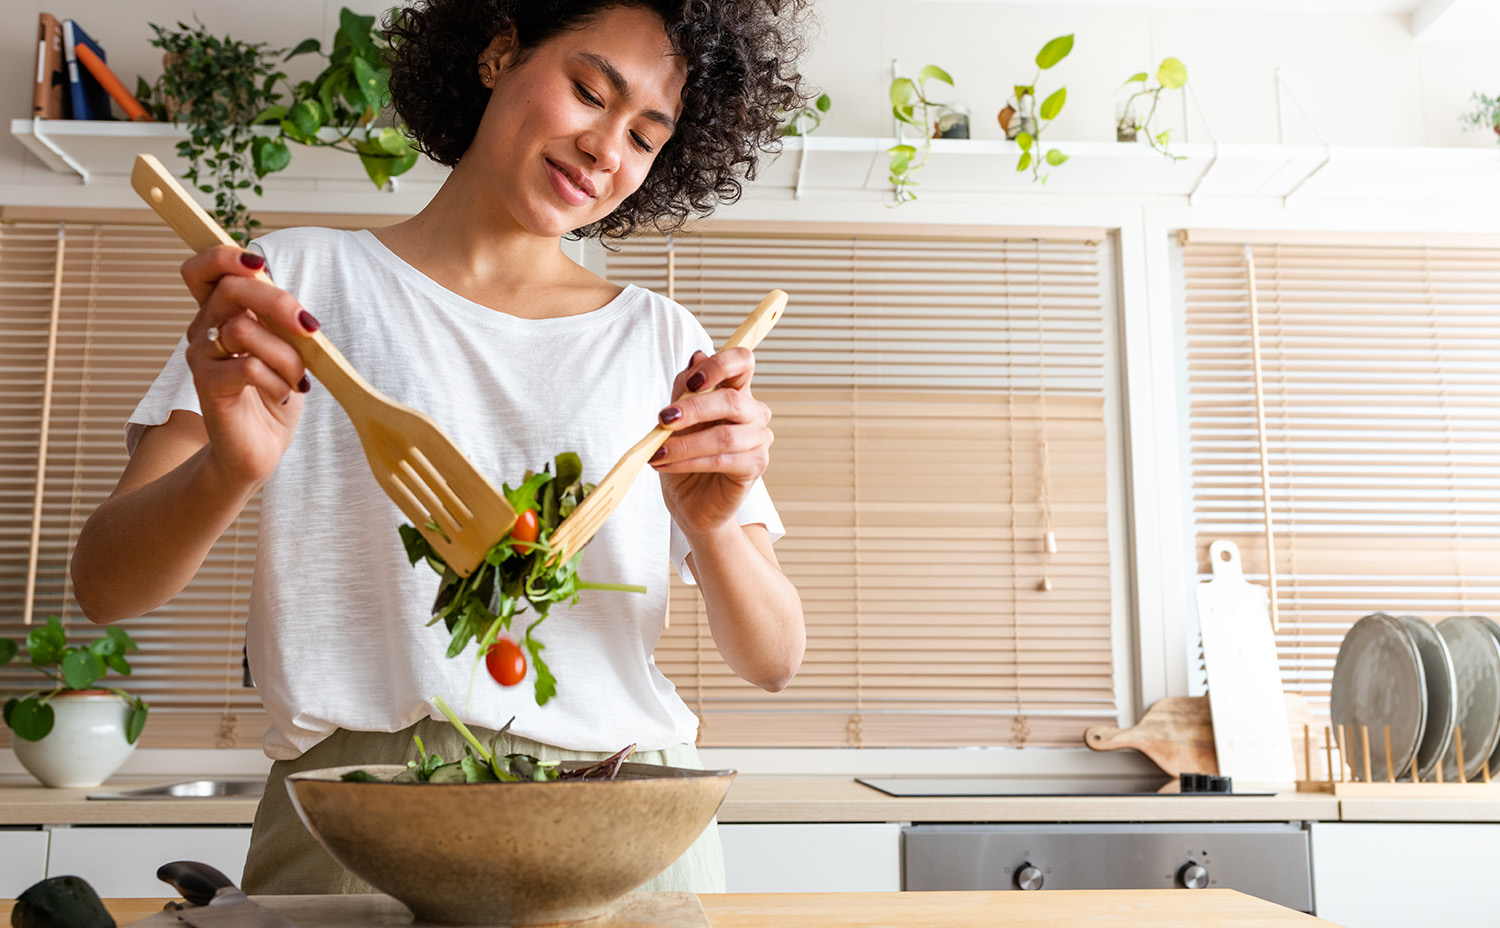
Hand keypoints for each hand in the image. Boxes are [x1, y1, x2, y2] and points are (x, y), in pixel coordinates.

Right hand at [179, 246, 316, 489]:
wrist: (257, 449)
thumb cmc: (274, 394)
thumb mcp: (285, 348)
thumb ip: (280, 320)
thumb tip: (292, 301)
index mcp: (221, 314)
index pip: (203, 269)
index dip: (226, 256)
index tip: (260, 264)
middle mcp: (204, 330)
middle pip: (230, 288)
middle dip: (278, 302)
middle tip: (309, 329)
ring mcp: (202, 357)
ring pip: (244, 328)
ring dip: (286, 354)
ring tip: (296, 379)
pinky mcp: (207, 386)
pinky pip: (248, 367)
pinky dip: (277, 381)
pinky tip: (283, 394)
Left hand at [652, 348, 772, 537]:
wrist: (689, 500)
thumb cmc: (685, 455)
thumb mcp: (676, 418)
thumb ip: (685, 390)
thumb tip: (697, 356)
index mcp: (736, 392)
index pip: (743, 362)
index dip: (719, 365)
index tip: (690, 382)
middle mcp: (754, 413)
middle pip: (731, 399)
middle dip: (692, 409)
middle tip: (662, 420)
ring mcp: (759, 440)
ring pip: (724, 435)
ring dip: (684, 444)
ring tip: (657, 452)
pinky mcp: (756, 466)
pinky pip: (721, 460)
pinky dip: (689, 461)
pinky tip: (666, 464)